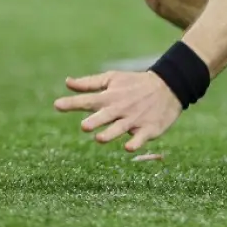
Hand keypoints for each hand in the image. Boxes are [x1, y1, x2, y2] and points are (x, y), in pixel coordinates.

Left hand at [53, 70, 181, 151]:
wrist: (169, 87)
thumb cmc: (135, 84)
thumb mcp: (113, 78)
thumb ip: (89, 84)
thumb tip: (67, 82)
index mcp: (110, 96)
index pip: (88, 100)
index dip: (72, 103)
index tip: (57, 105)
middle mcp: (120, 108)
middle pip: (105, 116)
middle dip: (95, 121)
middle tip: (84, 126)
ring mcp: (135, 119)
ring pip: (120, 128)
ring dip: (110, 133)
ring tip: (100, 138)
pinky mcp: (148, 128)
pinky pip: (140, 137)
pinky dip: (135, 142)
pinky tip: (129, 147)